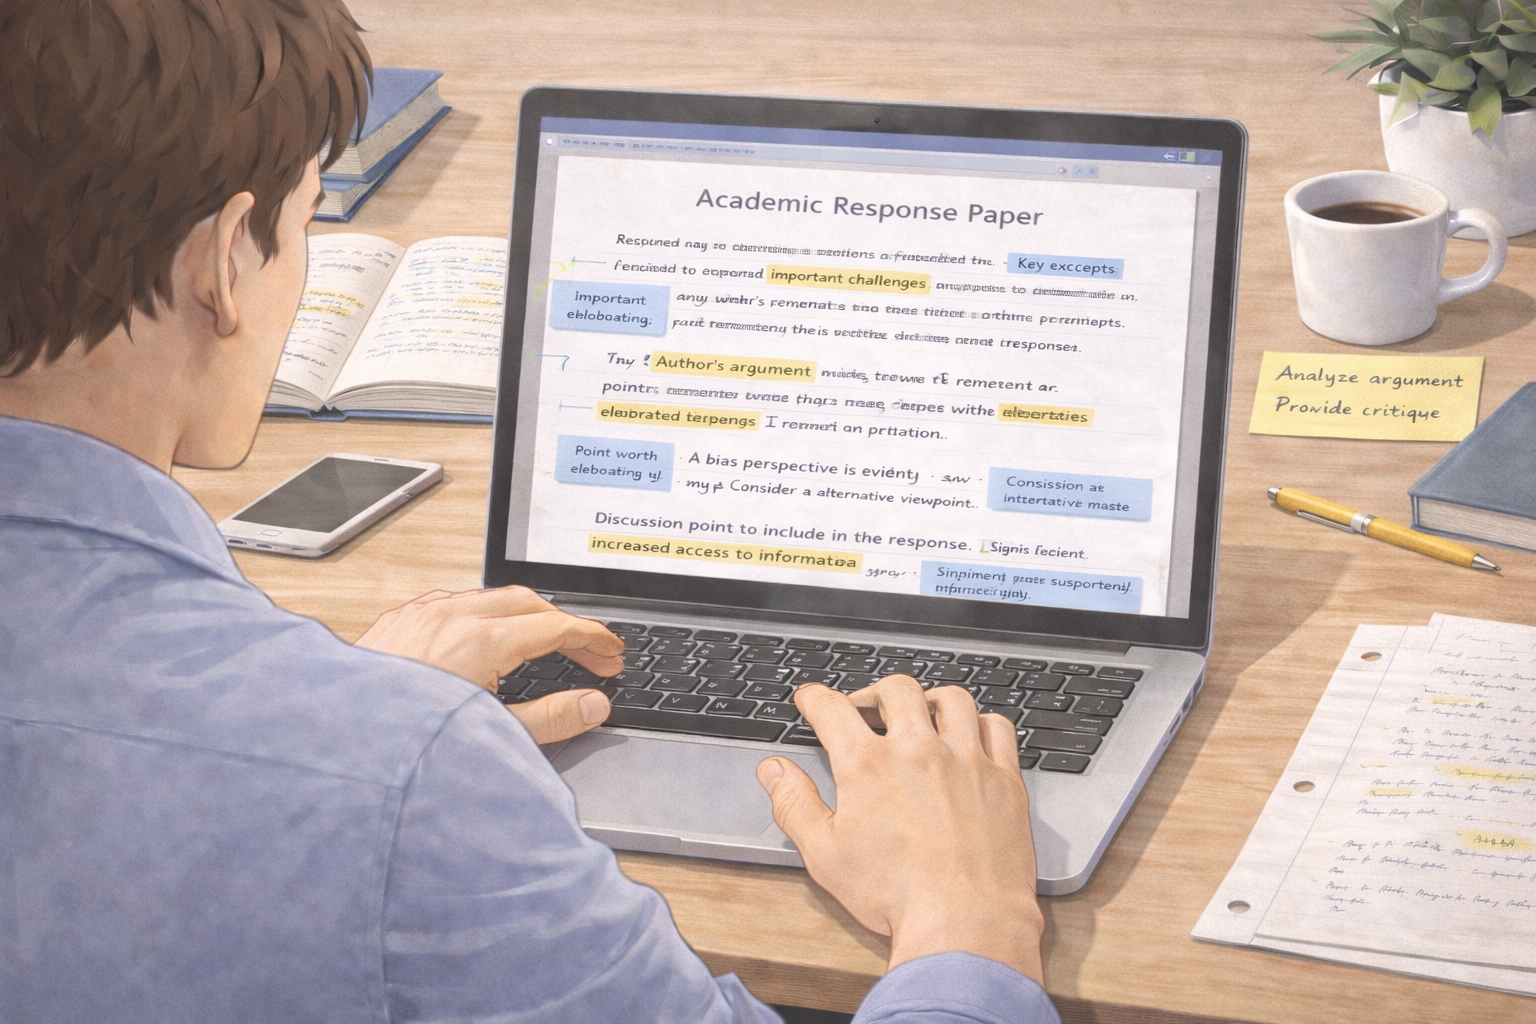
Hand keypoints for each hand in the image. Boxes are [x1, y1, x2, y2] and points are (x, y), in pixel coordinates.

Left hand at [356, 586, 623, 743]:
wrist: (333, 741)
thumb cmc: (403, 741)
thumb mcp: (490, 734)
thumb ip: (549, 718)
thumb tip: (593, 705)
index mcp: (480, 641)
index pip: (556, 627)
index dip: (592, 640)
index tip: (611, 654)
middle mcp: (450, 617)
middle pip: (528, 603)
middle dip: (565, 625)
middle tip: (589, 654)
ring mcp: (421, 615)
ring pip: (489, 597)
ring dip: (525, 616)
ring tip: (544, 645)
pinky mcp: (398, 622)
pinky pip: (452, 602)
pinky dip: (483, 613)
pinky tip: (485, 636)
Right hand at [755, 676, 1045, 983]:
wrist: (963, 923)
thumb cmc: (896, 896)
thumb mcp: (825, 855)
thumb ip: (794, 804)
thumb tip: (773, 771)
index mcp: (868, 766)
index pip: (833, 709)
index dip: (815, 698)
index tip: (810, 698)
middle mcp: (918, 751)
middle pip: (895, 691)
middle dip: (874, 692)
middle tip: (866, 706)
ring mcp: (966, 760)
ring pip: (950, 700)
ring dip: (930, 699)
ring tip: (921, 712)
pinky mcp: (1004, 779)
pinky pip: (998, 728)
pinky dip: (981, 721)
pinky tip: (972, 733)